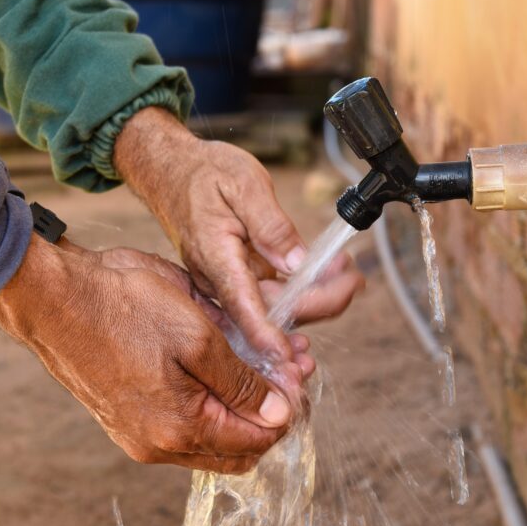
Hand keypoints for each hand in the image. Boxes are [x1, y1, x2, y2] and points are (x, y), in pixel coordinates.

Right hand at [0, 234, 309, 473]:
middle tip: (290, 367)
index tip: (300, 373)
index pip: (257, 441)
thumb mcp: (197, 336)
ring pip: (213, 435)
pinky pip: (185, 422)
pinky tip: (226, 362)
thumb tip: (279, 414)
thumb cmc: (122, 307)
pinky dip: (213, 398)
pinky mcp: (129, 416)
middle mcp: (159, 444)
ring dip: (244, 402)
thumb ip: (241, 382)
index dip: (287, 410)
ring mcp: (141, 433)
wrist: (54, 297)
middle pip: (237, 447)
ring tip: (265, 357)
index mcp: (179, 429)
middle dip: (271, 409)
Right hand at [113, 107, 362, 362]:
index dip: (267, 334)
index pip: (242, 305)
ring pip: (278, 304)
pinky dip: (304, 284)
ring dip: (317, 293)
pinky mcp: (239, 278)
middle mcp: (219, 278)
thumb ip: (270, 226)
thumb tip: (296, 262)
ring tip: (349, 271)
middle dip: (319, 301)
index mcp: (215, 257)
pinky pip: (275, 291)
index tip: (289, 354)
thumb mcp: (243, 184)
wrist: (171, 170)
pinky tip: (329, 269)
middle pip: (272, 309)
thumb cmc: (202, 173)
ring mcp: (230, 281)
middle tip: (355, 281)